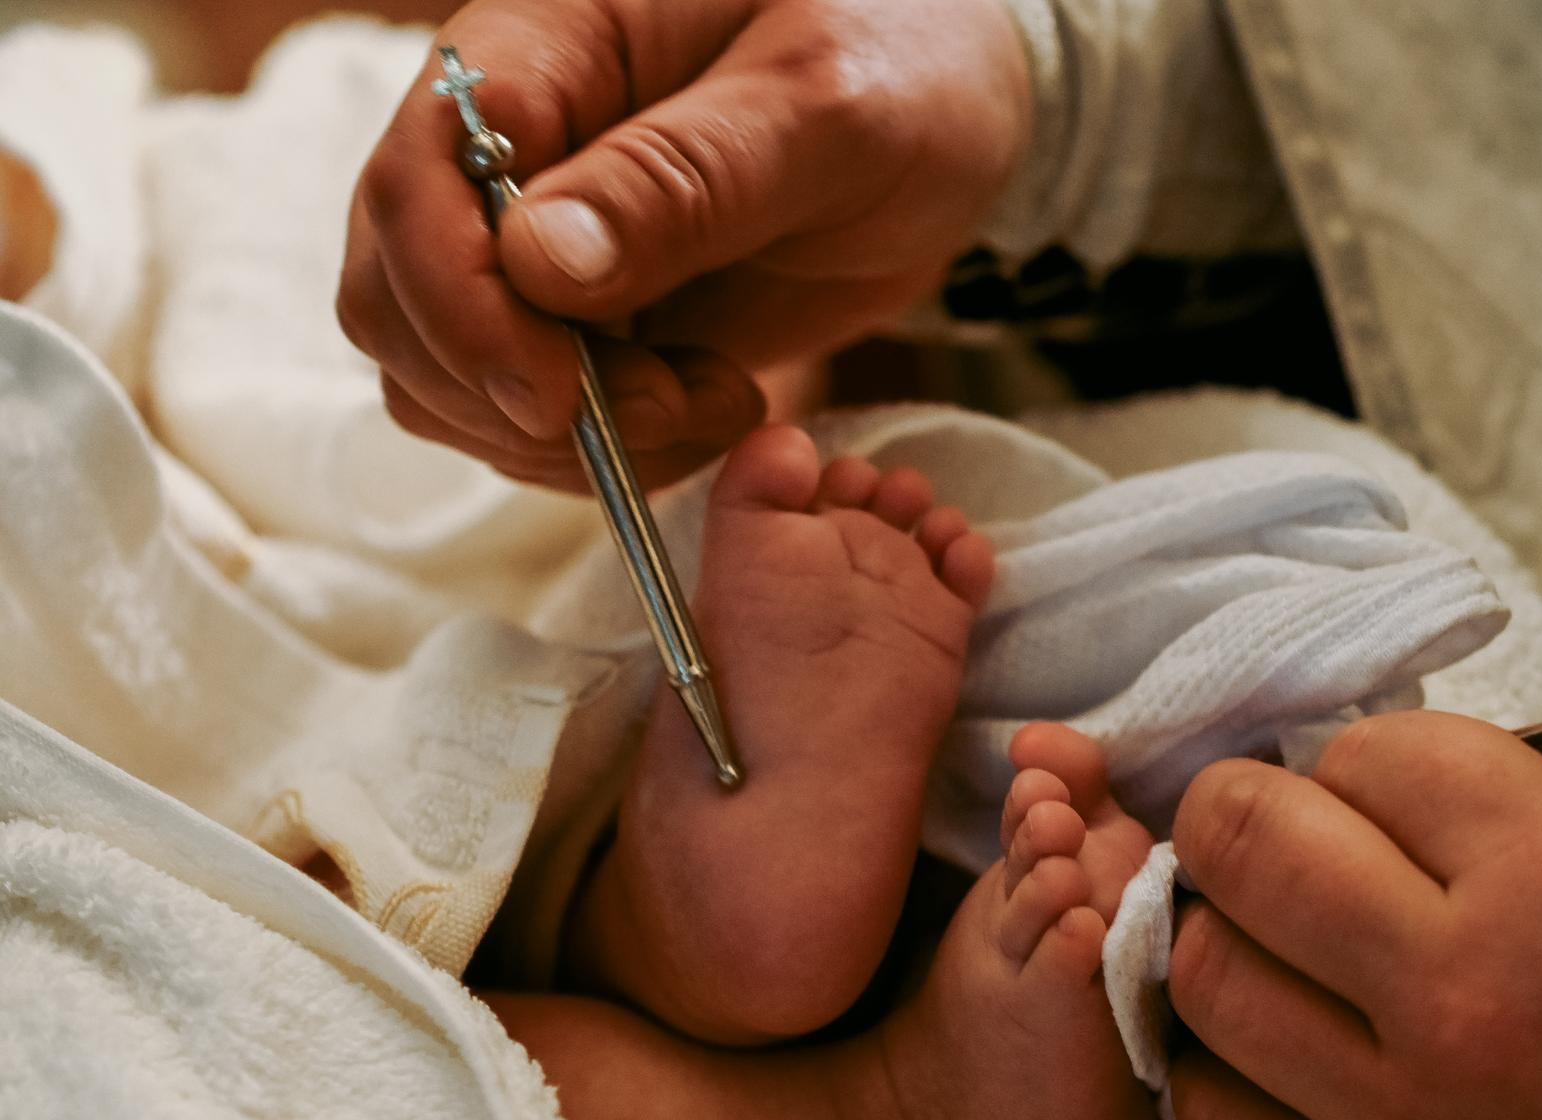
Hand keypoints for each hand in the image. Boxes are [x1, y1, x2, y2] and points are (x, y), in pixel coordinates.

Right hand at [338, 0, 1030, 488]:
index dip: (462, 308)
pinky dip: (611, 454)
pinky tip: (714, 407)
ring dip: (565, 439)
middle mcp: (507, 153)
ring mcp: (537, 247)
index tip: (558, 394)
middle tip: (672, 404)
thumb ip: (689, 176)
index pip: (414, 187)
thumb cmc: (903, 56)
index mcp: (538, 53)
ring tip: (714, 398)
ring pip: (451, 383)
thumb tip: (541, 258)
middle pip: (399, 303)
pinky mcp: (588, 324)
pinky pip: (535, 422)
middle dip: (513, 395)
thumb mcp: (825, 104)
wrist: (952, 105)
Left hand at [1166, 713, 1541, 1119]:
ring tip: (1263, 948)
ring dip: (1219, 940)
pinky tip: (1266, 1063)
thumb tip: (1520, 761)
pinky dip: (1220, 1079)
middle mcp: (1470, 989)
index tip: (1379, 794)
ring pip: (1207, 979)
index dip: (1369, 762)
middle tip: (1262, 837)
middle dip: (1243, 816)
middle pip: (1247, 843)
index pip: (1375, 754)